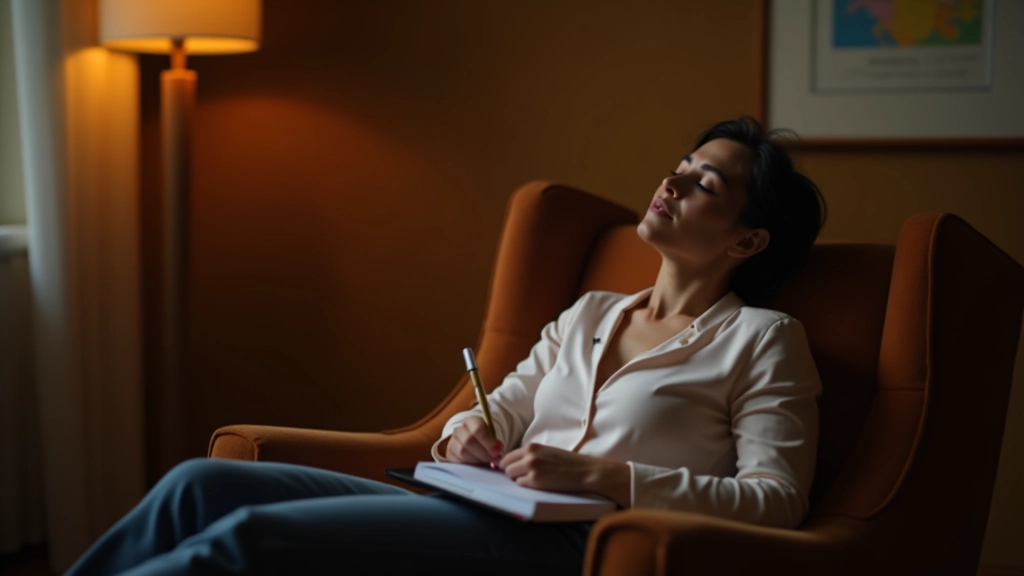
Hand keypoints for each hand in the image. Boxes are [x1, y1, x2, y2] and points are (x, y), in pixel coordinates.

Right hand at [445, 416, 503, 465]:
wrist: (473, 444)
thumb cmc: (485, 441)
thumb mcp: (492, 437)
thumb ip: (496, 443)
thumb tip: (499, 452)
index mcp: (471, 421)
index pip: (478, 428)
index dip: (489, 441)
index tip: (498, 451)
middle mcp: (459, 429)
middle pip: (469, 440)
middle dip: (483, 452)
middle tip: (493, 459)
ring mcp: (452, 441)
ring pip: (462, 451)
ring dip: (477, 459)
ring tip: (485, 461)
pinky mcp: (449, 454)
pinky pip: (458, 461)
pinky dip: (470, 464)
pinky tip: (477, 464)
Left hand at [498, 443, 630, 505]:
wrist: (585, 471)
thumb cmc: (568, 462)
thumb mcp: (547, 452)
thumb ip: (531, 455)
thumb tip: (513, 464)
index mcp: (532, 447)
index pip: (508, 456)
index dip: (509, 464)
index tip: (512, 470)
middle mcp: (529, 455)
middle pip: (506, 466)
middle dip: (512, 473)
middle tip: (523, 476)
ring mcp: (531, 468)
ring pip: (511, 476)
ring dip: (518, 479)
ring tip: (533, 480)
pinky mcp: (535, 481)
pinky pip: (520, 485)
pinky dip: (526, 486)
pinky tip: (539, 484)